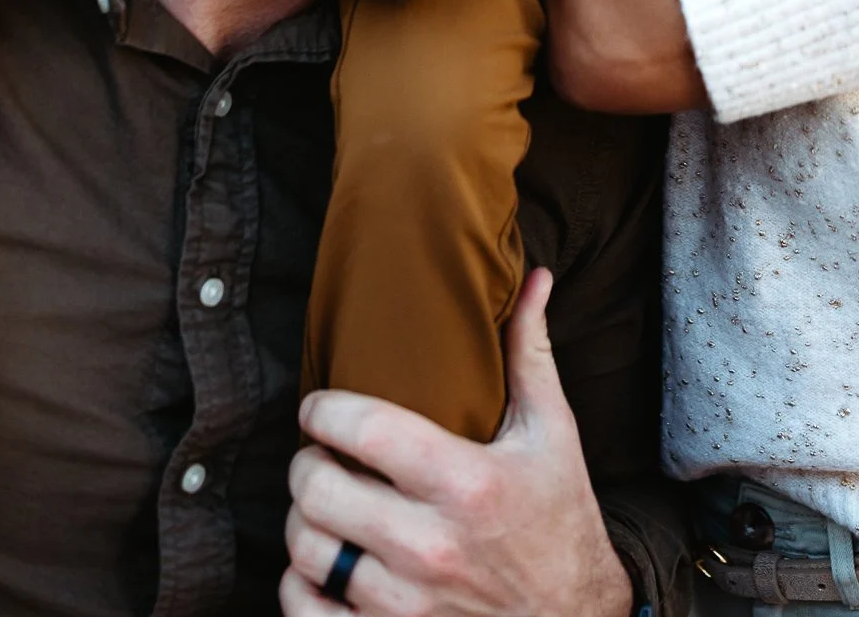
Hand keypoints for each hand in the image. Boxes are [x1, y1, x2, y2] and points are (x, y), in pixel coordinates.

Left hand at [280, 269, 633, 616]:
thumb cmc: (559, 517)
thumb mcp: (552, 433)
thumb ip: (530, 353)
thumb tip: (534, 276)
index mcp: (468, 483)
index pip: (366, 431)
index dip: (325, 409)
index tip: (320, 404)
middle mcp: (432, 547)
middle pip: (320, 490)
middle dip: (306, 461)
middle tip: (317, 451)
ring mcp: (406, 605)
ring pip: (306, 551)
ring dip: (301, 520)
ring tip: (321, 502)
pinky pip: (305, 613)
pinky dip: (299, 586)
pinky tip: (320, 564)